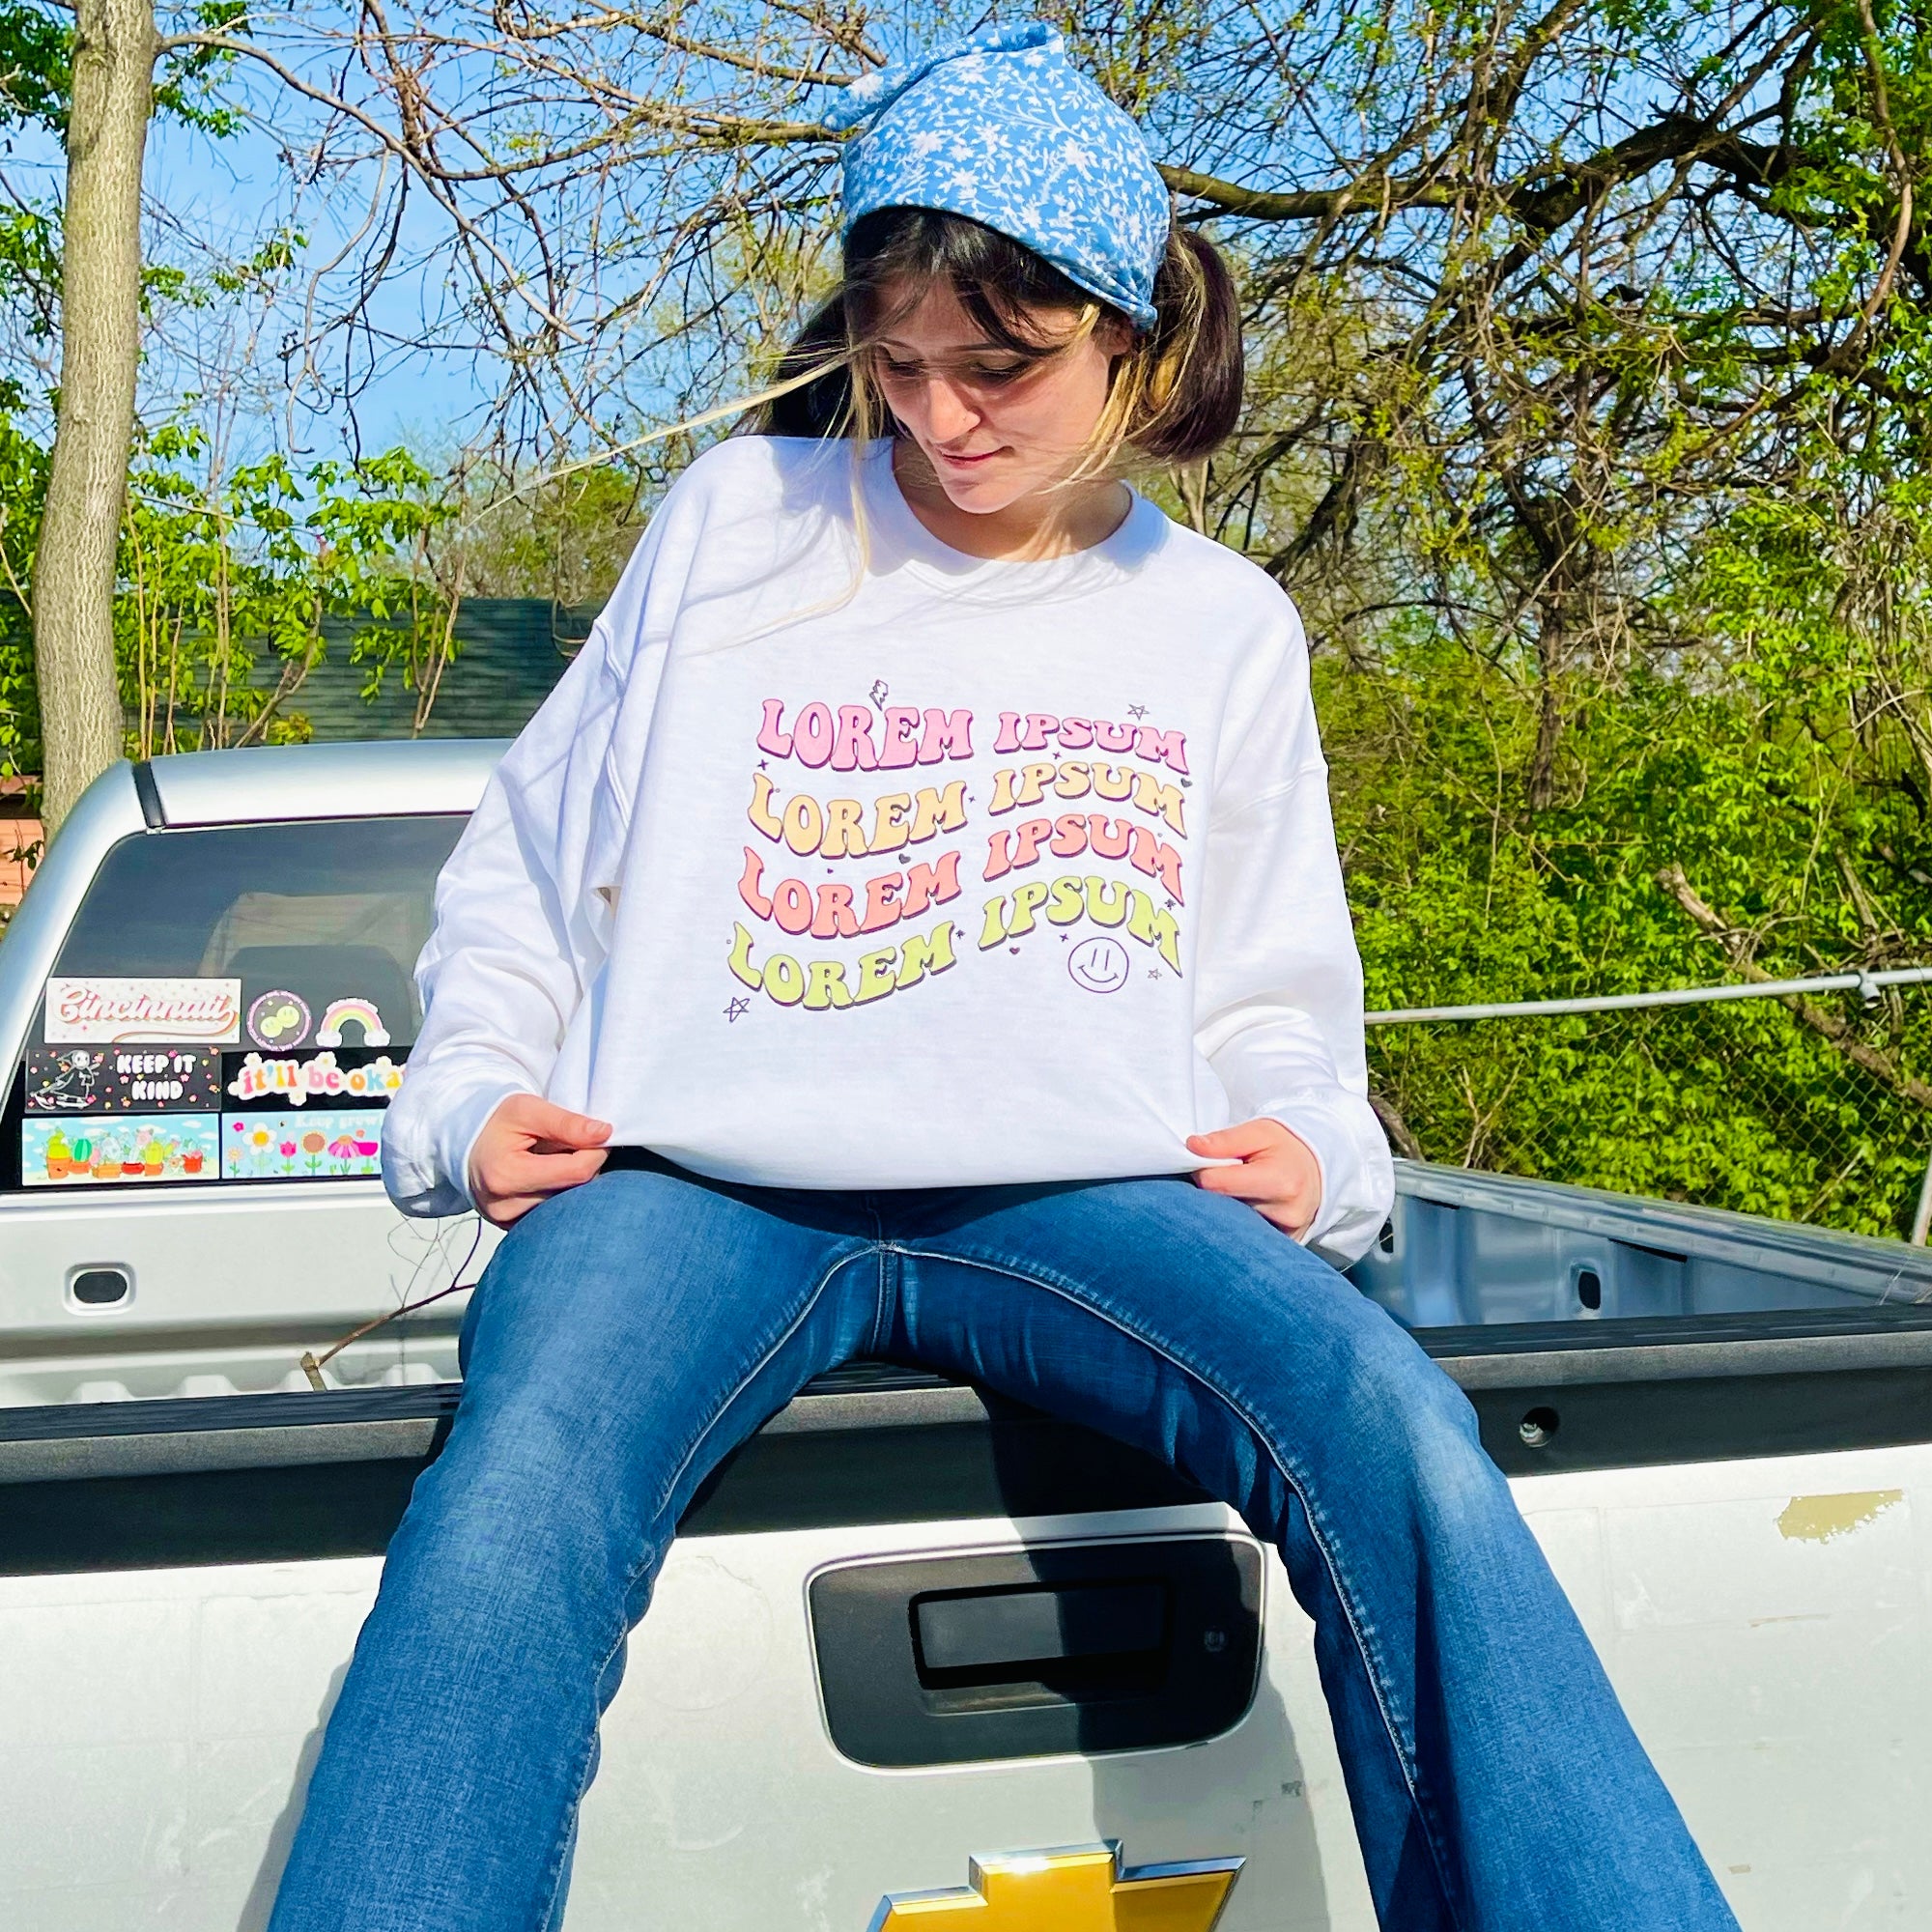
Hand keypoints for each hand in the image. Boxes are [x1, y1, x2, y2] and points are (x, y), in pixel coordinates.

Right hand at [469, 1094, 612, 1227]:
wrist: (467, 1143)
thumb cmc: (495, 1122)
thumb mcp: (527, 1109)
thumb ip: (566, 1122)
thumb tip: (604, 1134)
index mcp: (507, 1175)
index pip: (577, 1172)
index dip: (596, 1151)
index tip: (598, 1135)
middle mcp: (505, 1207)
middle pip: (575, 1191)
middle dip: (584, 1166)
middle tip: (571, 1145)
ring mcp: (509, 1222)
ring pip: (567, 1205)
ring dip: (572, 1182)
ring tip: (552, 1160)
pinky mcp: (513, 1228)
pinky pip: (554, 1215)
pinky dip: (560, 1194)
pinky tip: (546, 1177)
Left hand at [1187, 1118, 1322, 1238]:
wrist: (1318, 1167)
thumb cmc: (1286, 1147)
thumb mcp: (1259, 1131)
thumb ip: (1225, 1140)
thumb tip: (1192, 1146)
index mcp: (1279, 1182)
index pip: (1216, 1184)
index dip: (1202, 1173)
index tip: (1207, 1164)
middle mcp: (1285, 1213)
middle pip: (1223, 1209)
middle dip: (1213, 1195)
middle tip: (1222, 1179)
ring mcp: (1287, 1234)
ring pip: (1232, 1227)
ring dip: (1225, 1212)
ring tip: (1238, 1193)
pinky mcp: (1286, 1245)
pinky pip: (1249, 1240)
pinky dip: (1240, 1226)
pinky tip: (1245, 1211)